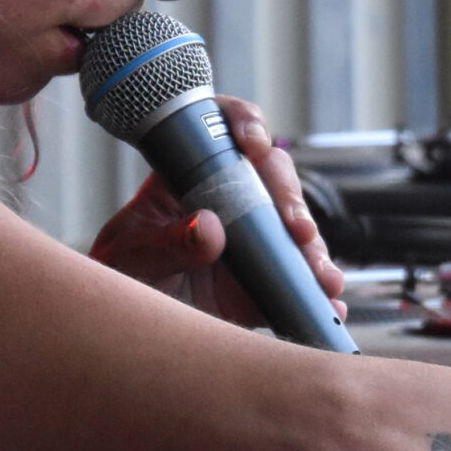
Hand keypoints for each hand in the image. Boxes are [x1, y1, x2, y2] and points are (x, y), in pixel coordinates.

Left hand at [87, 95, 347, 327]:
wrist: (125, 326)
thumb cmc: (121, 275)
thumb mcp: (131, 258)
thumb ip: (165, 244)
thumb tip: (209, 229)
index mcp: (189, 172)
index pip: (222, 128)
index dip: (245, 124)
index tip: (253, 144)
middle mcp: (229, 196)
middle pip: (274, 179)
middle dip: (293, 202)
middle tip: (298, 231)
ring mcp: (253, 236)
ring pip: (296, 230)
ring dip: (315, 253)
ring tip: (323, 280)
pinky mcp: (266, 278)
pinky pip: (299, 279)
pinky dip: (317, 293)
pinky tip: (328, 307)